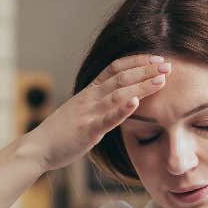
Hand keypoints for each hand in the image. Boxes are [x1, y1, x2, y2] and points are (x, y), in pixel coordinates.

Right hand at [25, 53, 172, 172]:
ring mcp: (88, 112)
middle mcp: (90, 97)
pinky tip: (136, 102)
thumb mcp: (83, 111)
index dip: (137, 61)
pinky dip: (122, 109)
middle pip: (121, 77)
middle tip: (168, 66)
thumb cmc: (62, 132)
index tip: (157, 59)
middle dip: (146, 70)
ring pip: (118, 94)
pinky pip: (107, 118)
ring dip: (142, 85)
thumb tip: (122, 98)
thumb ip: (101, 102)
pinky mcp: (87, 130)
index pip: (115, 68)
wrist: (38, 148)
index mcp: (90, 91)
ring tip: (161, 80)